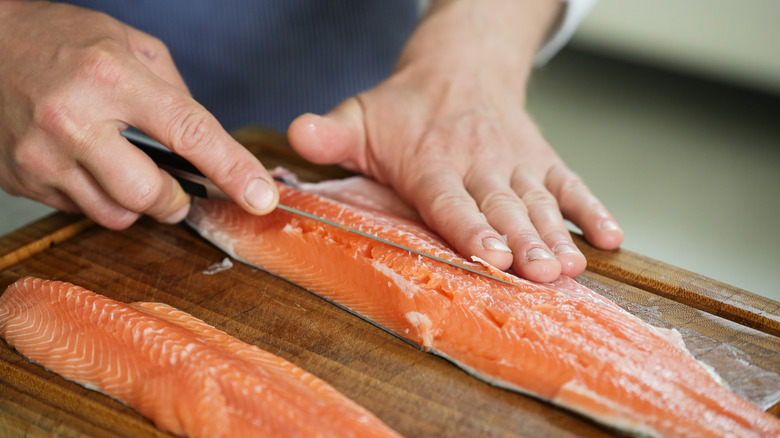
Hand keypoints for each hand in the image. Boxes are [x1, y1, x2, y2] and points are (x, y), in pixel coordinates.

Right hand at [0, 1, 277, 228]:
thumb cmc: (58, 40)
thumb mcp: (128, 44)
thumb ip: (175, 94)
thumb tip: (207, 147)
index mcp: (112, 77)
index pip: (190, 133)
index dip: (233, 169)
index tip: (261, 196)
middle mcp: (74, 121)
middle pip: (151, 195)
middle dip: (176, 200)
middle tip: (179, 189)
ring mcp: (42, 157)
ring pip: (116, 215)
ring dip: (137, 203)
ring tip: (124, 167)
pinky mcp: (22, 180)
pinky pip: (80, 211)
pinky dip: (98, 197)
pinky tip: (87, 165)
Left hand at [288, 0, 622, 282]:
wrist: (461, 63)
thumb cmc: (406, 106)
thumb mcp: (360, 116)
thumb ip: (330, 135)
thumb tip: (295, 135)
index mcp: (433, 162)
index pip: (452, 202)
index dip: (472, 230)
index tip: (493, 257)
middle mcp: (480, 164)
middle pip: (504, 209)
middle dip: (524, 244)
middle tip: (543, 275)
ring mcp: (517, 163)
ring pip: (541, 203)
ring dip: (558, 237)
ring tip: (573, 268)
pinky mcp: (543, 160)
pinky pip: (572, 184)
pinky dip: (592, 210)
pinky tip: (611, 239)